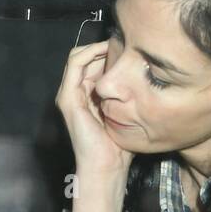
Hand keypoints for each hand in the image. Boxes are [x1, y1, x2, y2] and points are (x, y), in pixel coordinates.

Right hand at [55, 41, 133, 178]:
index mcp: (86, 96)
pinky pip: (75, 63)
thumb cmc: (119, 145)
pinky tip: (107, 51)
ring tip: (117, 46)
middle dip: (105, 48)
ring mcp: (68, 94)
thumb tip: (143, 75)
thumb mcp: (126, 113)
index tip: (130, 50)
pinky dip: (90, 52)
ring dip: (98, 47)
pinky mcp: (68, 97)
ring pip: (78, 56)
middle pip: (86, 58)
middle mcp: (75, 93)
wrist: (106, 166)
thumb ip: (127, 95)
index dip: (108, 53)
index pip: (92, 64)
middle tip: (126, 46)